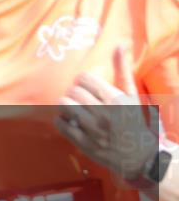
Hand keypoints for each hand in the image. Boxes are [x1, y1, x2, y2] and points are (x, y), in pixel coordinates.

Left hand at [56, 45, 158, 180]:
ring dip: (66, 106)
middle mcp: (105, 115)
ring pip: (64, 105)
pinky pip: (60, 123)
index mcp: (117, 100)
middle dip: (74, 94)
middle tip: (82, 100)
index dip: (83, 82)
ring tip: (75, 109)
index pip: (84, 78)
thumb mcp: (130, 95)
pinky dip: (62, 120)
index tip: (88, 88)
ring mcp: (94, 131)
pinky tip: (72, 122)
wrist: (139, 157)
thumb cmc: (133, 121)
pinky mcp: (84, 144)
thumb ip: (122, 69)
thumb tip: (121, 43)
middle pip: (72, 91)